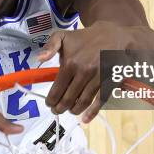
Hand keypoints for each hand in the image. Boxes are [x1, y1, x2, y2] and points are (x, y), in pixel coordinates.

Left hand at [38, 21, 153, 122]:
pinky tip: (85, 119)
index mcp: (70, 63)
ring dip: (73, 110)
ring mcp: (97, 78)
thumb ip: (50, 46)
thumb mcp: (63, 36)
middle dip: (60, 108)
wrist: (113, 35)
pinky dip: (92, 112)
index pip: (57, 89)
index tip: (49, 104)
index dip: (51, 100)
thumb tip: (40, 59)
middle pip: (68, 98)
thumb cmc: (85, 38)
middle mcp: (83, 72)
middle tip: (56, 110)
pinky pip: (100, 101)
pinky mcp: (109, 82)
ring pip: (83, 101)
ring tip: (69, 111)